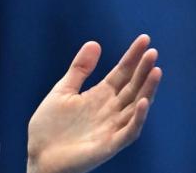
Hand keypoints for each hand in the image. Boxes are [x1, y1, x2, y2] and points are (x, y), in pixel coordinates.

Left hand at [26, 35, 161, 172]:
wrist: (39, 156)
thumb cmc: (49, 127)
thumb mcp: (63, 91)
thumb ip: (79, 69)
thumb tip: (95, 43)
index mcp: (99, 96)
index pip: (122, 73)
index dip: (133, 57)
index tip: (145, 39)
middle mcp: (110, 110)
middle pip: (132, 86)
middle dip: (143, 69)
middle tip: (152, 51)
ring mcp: (112, 127)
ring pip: (136, 106)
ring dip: (147, 90)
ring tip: (156, 71)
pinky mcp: (110, 144)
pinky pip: (129, 131)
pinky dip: (138, 118)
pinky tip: (144, 102)